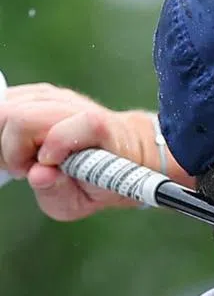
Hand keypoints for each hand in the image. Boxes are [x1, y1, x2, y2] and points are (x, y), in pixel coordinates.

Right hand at [0, 83, 152, 220]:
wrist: (121, 155)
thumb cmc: (99, 181)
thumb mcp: (79, 202)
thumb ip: (57, 191)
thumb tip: (37, 175)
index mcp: (99, 131)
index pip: (60, 133)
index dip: (42, 153)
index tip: (40, 171)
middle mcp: (76, 107)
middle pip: (19, 117)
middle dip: (9, 148)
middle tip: (23, 168)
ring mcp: (56, 97)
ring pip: (7, 107)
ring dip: (4, 138)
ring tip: (22, 157)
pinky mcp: (39, 93)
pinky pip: (6, 102)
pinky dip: (3, 127)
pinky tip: (19, 144)